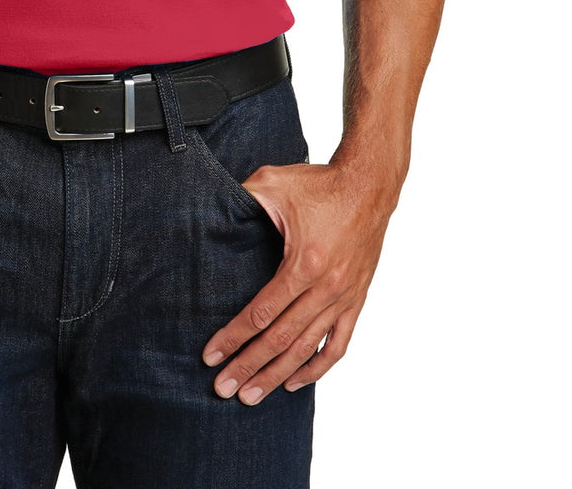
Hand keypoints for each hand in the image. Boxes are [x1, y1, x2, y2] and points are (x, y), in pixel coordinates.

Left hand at [200, 161, 394, 403]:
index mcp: (304, 263)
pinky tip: (295, 380)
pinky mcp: (356, 300)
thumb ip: (242, 199)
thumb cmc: (319, 183)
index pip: (262, 312)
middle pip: (281, 339)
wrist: (368, 185)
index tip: (211, 355)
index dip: (234, 336)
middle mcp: (325, 288)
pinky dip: (317, 367)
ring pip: (307, 348)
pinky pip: (338, 344)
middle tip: (222, 388)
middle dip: (248, 366)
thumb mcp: (273, 182)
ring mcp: (343, 297)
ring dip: (277, 375)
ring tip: (251, 395)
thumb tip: (209, 208)